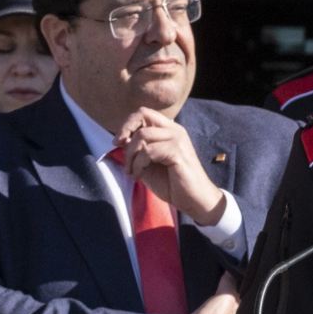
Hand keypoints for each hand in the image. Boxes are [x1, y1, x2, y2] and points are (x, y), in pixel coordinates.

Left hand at [118, 108, 227, 225]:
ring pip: (142, 135)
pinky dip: (138, 164)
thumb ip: (137, 150)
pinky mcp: (177, 152)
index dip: (127, 124)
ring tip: (131, 171)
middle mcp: (175, 130)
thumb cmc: (172, 184)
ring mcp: (178, 139)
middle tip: (119, 148)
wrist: (194, 200)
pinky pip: (148, 151)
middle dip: (125, 130)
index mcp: (169, 130)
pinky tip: (138, 175)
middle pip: (143, 114)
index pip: (144, 113)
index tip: (118, 141)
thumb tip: (120, 139)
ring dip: (130, 154)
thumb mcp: (148, 164)